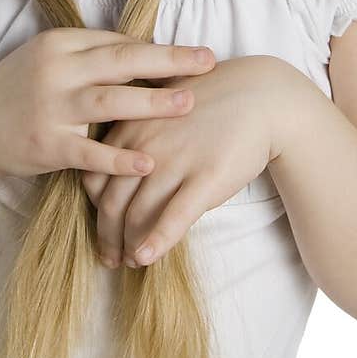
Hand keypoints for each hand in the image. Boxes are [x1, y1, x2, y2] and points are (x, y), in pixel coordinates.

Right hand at [0, 27, 215, 183]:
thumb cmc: (13, 94)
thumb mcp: (44, 63)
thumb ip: (86, 58)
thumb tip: (141, 55)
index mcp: (58, 44)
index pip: (117, 43)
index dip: (158, 50)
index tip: (195, 54)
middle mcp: (56, 70)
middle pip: (121, 61)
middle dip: (170, 61)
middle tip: (209, 61)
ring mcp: (50, 108)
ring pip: (110, 101)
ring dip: (152, 103)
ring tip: (189, 104)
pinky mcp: (46, 145)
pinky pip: (89, 152)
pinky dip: (119, 158)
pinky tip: (148, 162)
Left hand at [80, 55, 286, 268]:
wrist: (262, 96)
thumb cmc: (213, 101)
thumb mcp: (163, 106)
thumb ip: (138, 131)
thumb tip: (122, 164)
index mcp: (131, 127)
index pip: (95, 177)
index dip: (95, 207)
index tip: (104, 224)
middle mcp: (146, 146)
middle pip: (112, 201)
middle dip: (107, 235)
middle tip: (110, 256)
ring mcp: (175, 162)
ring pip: (138, 214)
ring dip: (129, 244)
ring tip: (130, 261)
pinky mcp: (205, 178)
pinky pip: (174, 216)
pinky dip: (156, 241)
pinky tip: (145, 259)